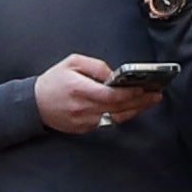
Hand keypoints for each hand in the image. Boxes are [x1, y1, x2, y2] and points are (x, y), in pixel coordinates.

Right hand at [27, 57, 153, 134]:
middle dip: (140, 100)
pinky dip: (123, 114)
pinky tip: (134, 107)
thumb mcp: (72, 62)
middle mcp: (83, 108)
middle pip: (118, 107)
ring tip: (150, 101)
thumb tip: (115, 75)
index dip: (130, 93)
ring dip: (136, 109)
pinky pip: (108, 122)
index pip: (111, 95)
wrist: (34, 104)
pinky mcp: (85, 128)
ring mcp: (84, 121)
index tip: (144, 87)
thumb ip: (96, 67)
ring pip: (117, 117)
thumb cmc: (54, 81)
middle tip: (156, 94)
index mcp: (79, 89)